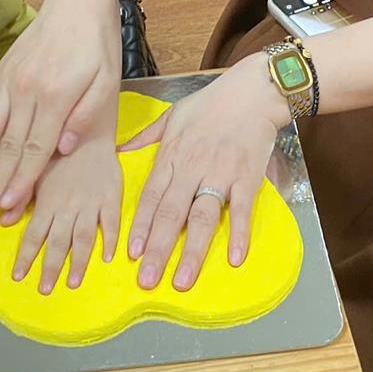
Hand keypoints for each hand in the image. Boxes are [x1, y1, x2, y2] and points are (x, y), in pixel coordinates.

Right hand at [0, 0, 119, 224]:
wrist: (76, 1)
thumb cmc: (97, 44)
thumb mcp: (107, 81)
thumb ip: (86, 116)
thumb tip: (63, 149)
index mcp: (55, 96)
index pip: (33, 149)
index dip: (19, 181)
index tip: (7, 208)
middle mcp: (25, 90)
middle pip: (6, 147)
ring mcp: (9, 80)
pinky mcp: (1, 72)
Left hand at [8, 139, 121, 293]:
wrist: (89, 128)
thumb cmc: (59, 149)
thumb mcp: (37, 171)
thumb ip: (20, 197)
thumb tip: (0, 219)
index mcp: (48, 200)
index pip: (34, 234)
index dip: (26, 257)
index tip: (18, 276)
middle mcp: (68, 205)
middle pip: (58, 243)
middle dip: (49, 268)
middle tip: (44, 290)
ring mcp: (92, 202)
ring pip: (84, 238)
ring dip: (78, 262)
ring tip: (73, 282)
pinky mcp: (111, 197)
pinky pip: (111, 223)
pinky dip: (110, 240)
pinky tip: (107, 257)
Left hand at [122, 57, 290, 291]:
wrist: (253, 92)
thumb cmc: (212, 103)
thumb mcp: (172, 114)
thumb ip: (146, 137)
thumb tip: (119, 150)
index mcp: (172, 155)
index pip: (151, 197)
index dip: (140, 226)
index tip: (131, 254)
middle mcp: (193, 168)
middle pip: (171, 214)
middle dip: (158, 249)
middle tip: (147, 279)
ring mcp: (221, 174)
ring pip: (202, 217)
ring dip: (192, 250)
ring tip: (182, 279)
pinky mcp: (247, 178)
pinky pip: (242, 210)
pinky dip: (238, 234)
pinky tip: (233, 258)